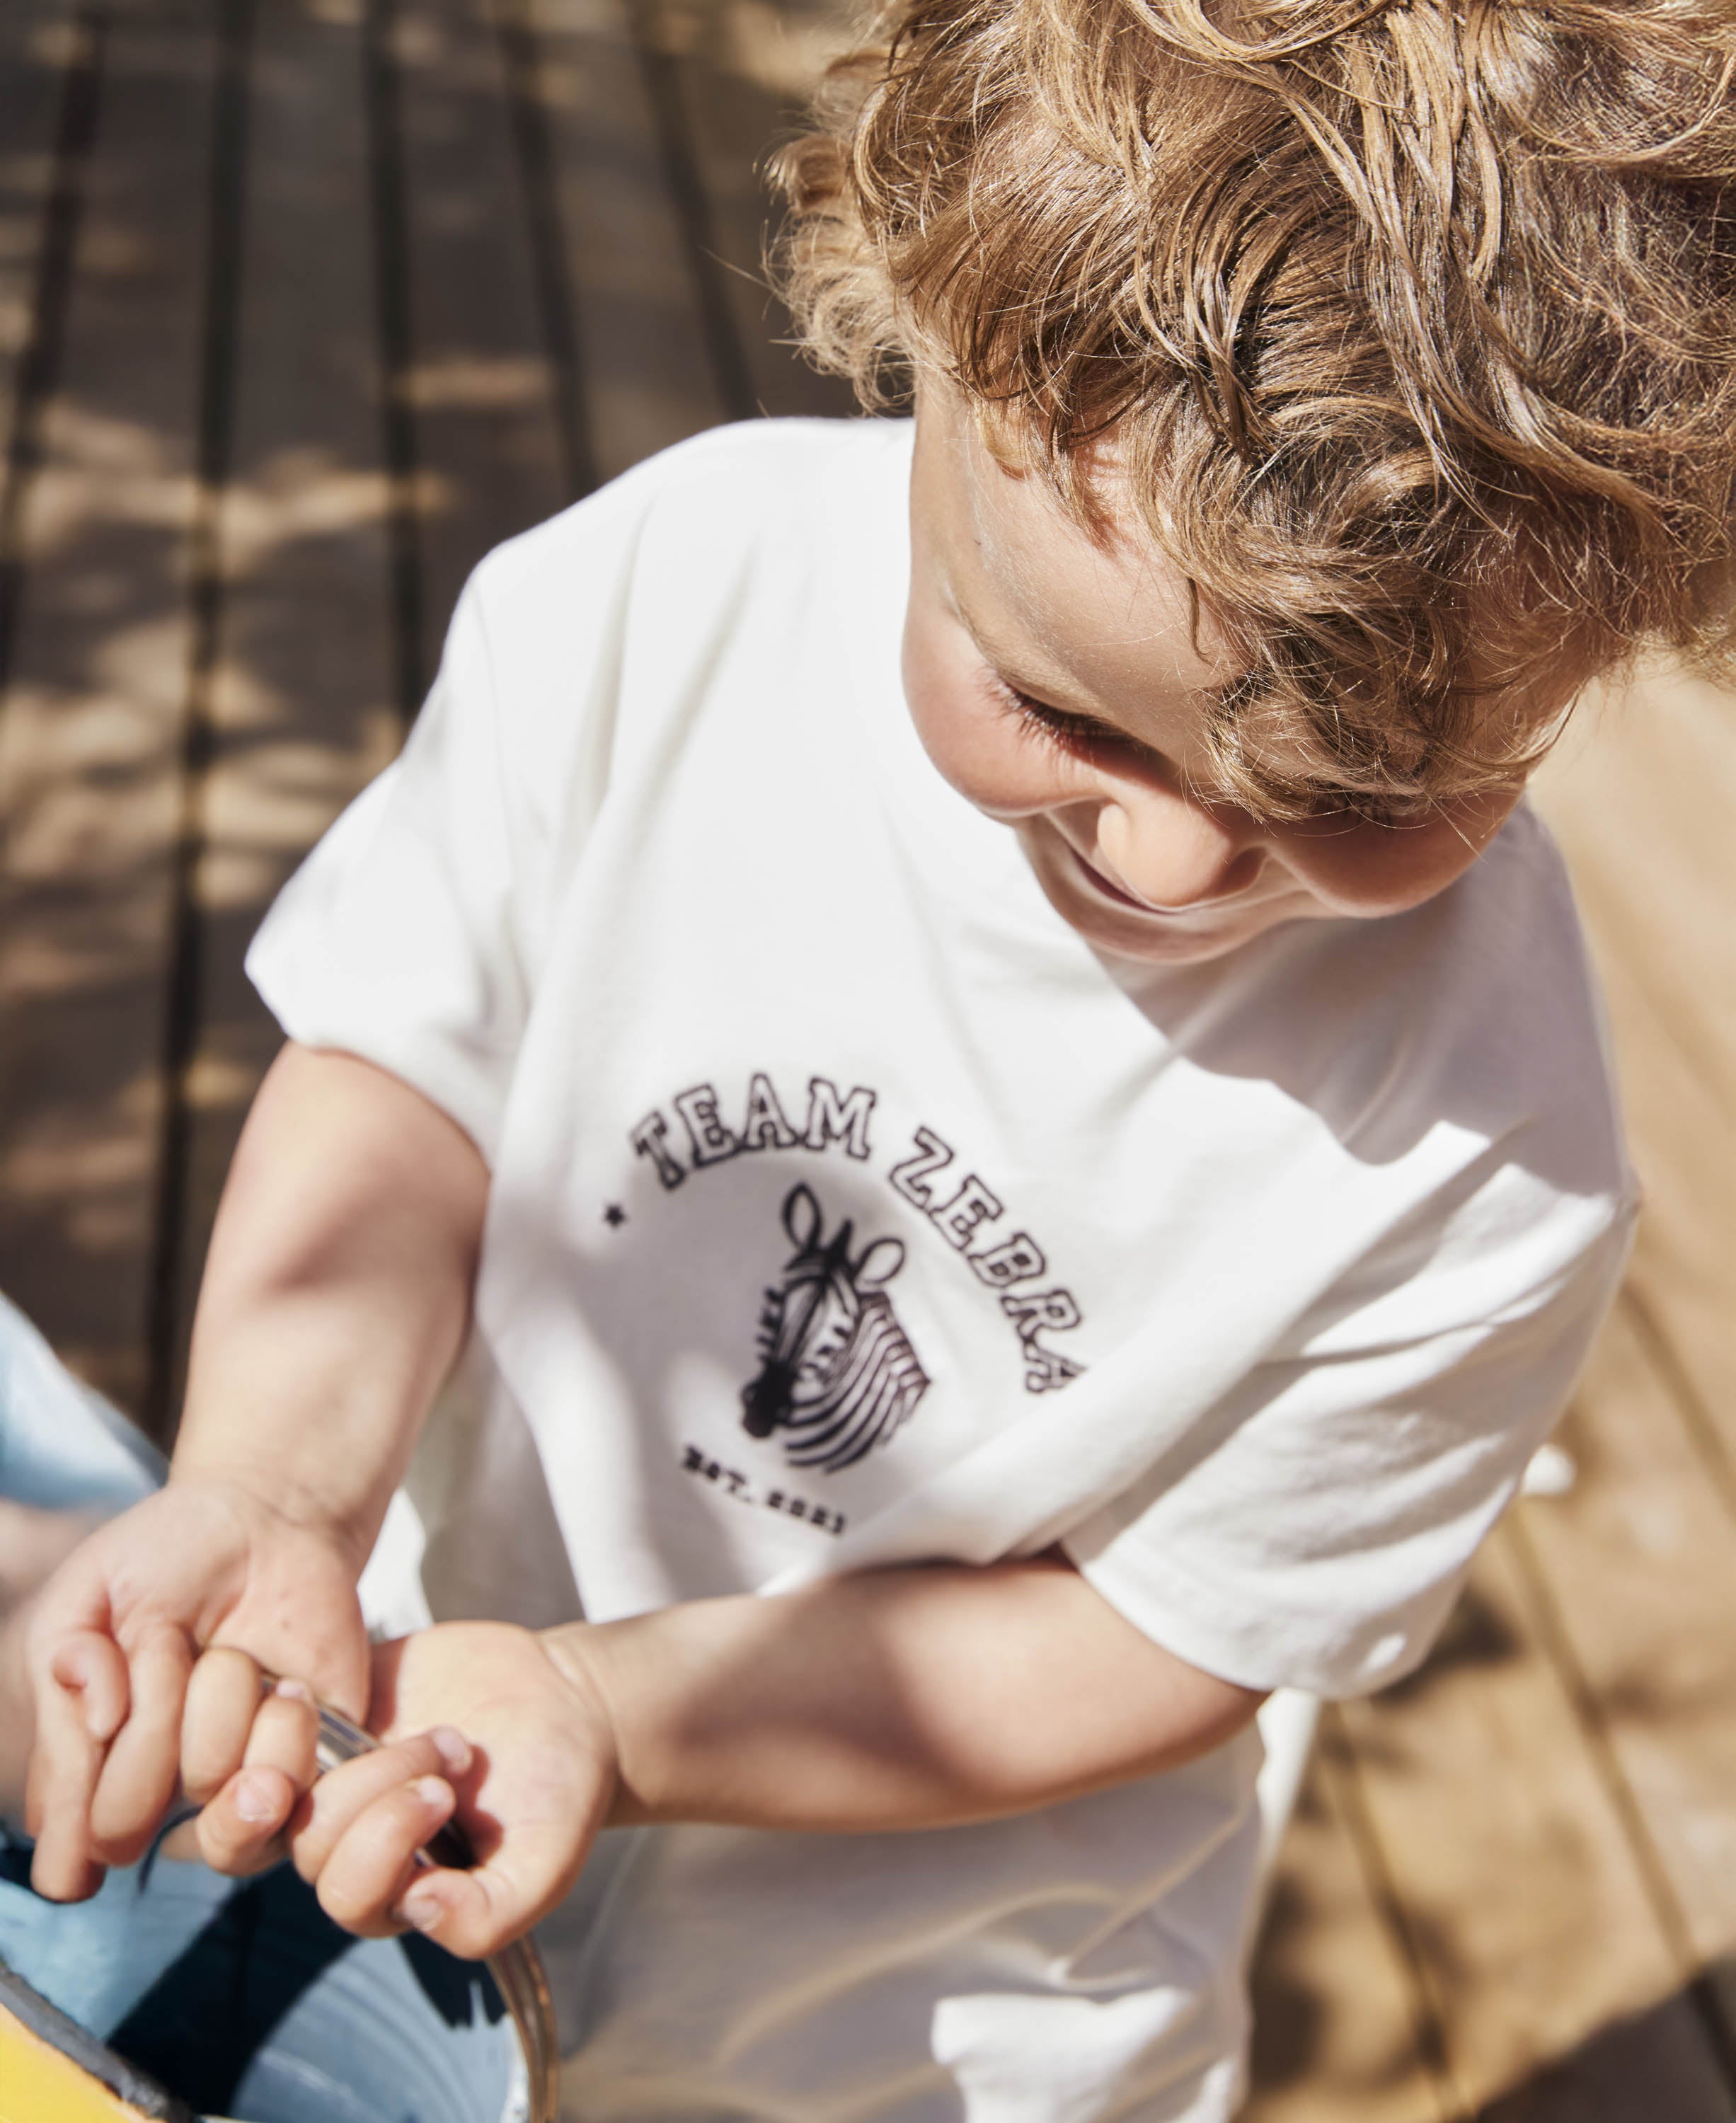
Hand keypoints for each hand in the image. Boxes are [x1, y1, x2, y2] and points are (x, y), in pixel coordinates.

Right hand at [23, 1477, 368, 1900]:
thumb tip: (101, 1725)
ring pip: (208, 1791)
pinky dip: (283, 1726)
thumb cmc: (167, 1562)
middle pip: (126, 1824)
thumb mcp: (85, 1600)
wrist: (270, 1524)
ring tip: (233, 1657)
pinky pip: (287, 1793)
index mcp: (93, 1769)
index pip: (71, 1848)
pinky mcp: (307, 1772)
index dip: (78, 1815)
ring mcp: (233, 1787)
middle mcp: (159, 1796)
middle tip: (168, 1651)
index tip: (105, 1725)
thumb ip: (65, 1672)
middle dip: (146, 1725)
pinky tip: (289, 1687)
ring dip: (219, 1707)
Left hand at [197, 1623, 618, 1959]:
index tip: (445, 1793)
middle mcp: (350, 1846)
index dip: (386, 1843)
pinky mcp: (327, 1718)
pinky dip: (293, 1710)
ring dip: (359, 1753)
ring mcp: (332, 1781)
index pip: (346, 1896)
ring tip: (428, 1728)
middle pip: (309, 1843)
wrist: (562, 1699)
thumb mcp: (542, 1867)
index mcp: (394, 1897)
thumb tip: (417, 1907)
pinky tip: (337, 1693)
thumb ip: (487, 1916)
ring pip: (283, 1788)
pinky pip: (267, 1728)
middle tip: (450, 1752)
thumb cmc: (555, 1793)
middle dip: (379, 1790)